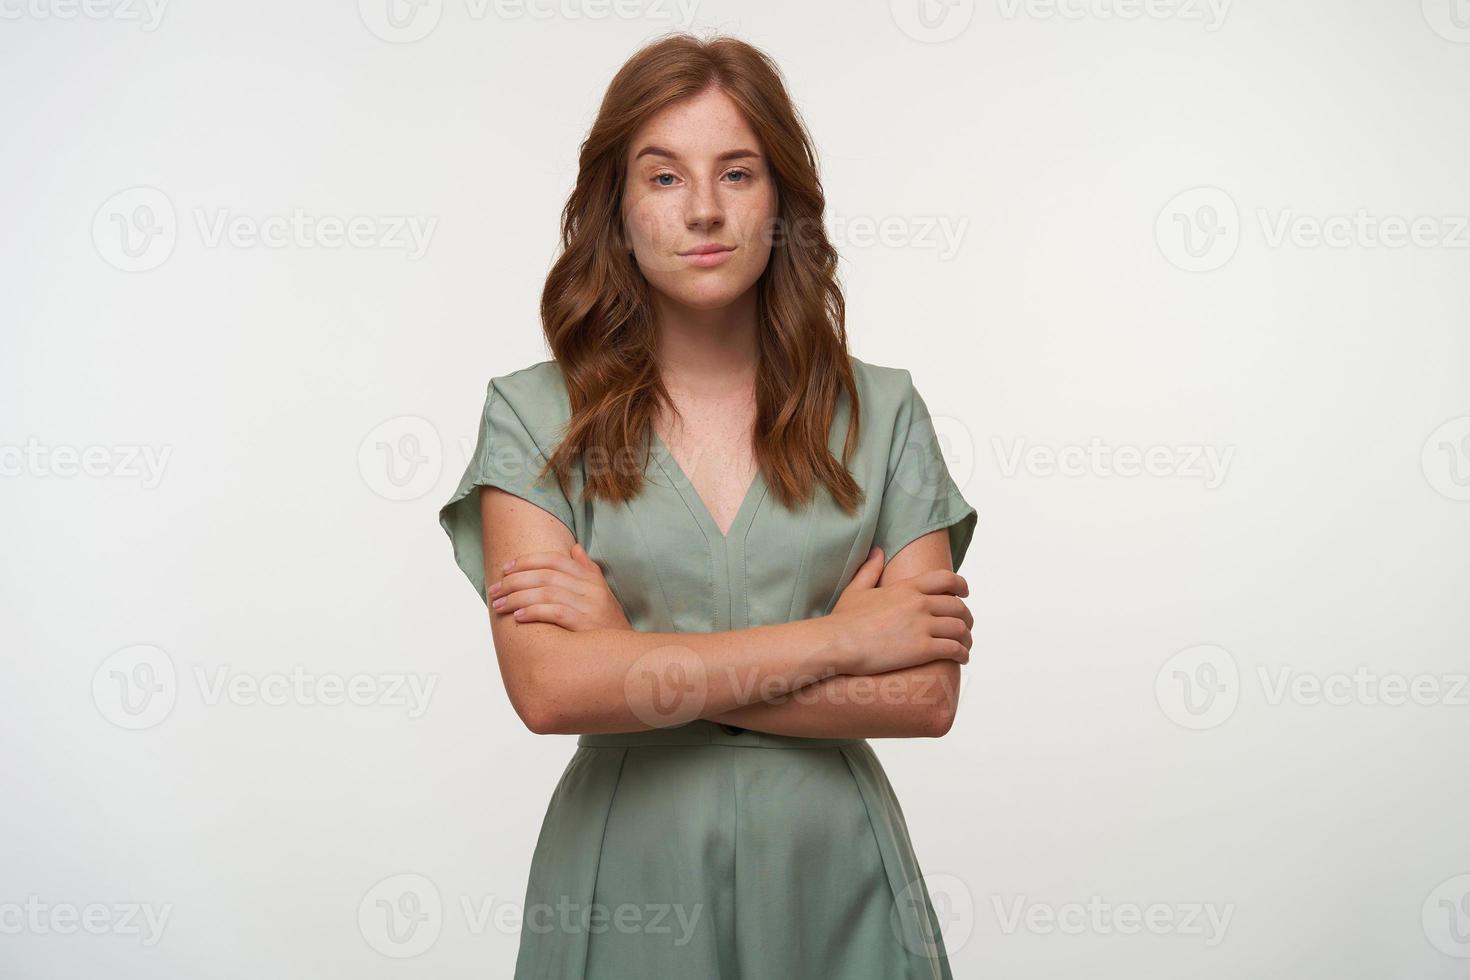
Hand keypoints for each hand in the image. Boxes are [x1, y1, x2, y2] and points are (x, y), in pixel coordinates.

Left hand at [488, 543, 632, 631]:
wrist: (627, 655)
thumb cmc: (607, 625)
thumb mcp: (602, 593)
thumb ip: (587, 569)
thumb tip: (574, 548)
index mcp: (591, 578)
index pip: (554, 560)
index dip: (527, 561)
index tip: (505, 569)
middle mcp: (590, 588)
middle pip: (545, 575)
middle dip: (514, 581)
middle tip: (494, 589)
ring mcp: (589, 606)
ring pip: (546, 592)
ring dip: (517, 597)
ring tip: (499, 605)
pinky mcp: (585, 624)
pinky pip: (554, 612)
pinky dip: (533, 611)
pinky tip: (518, 615)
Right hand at [828, 547, 972, 674]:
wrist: (838, 642)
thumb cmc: (843, 620)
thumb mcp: (856, 589)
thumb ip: (870, 569)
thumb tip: (877, 552)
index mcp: (906, 587)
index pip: (946, 579)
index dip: (961, 585)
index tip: (965, 593)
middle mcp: (919, 603)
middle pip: (958, 606)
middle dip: (966, 617)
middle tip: (965, 627)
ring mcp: (922, 626)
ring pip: (960, 628)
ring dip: (966, 638)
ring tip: (964, 646)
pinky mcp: (922, 649)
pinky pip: (954, 649)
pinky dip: (963, 654)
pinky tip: (961, 659)